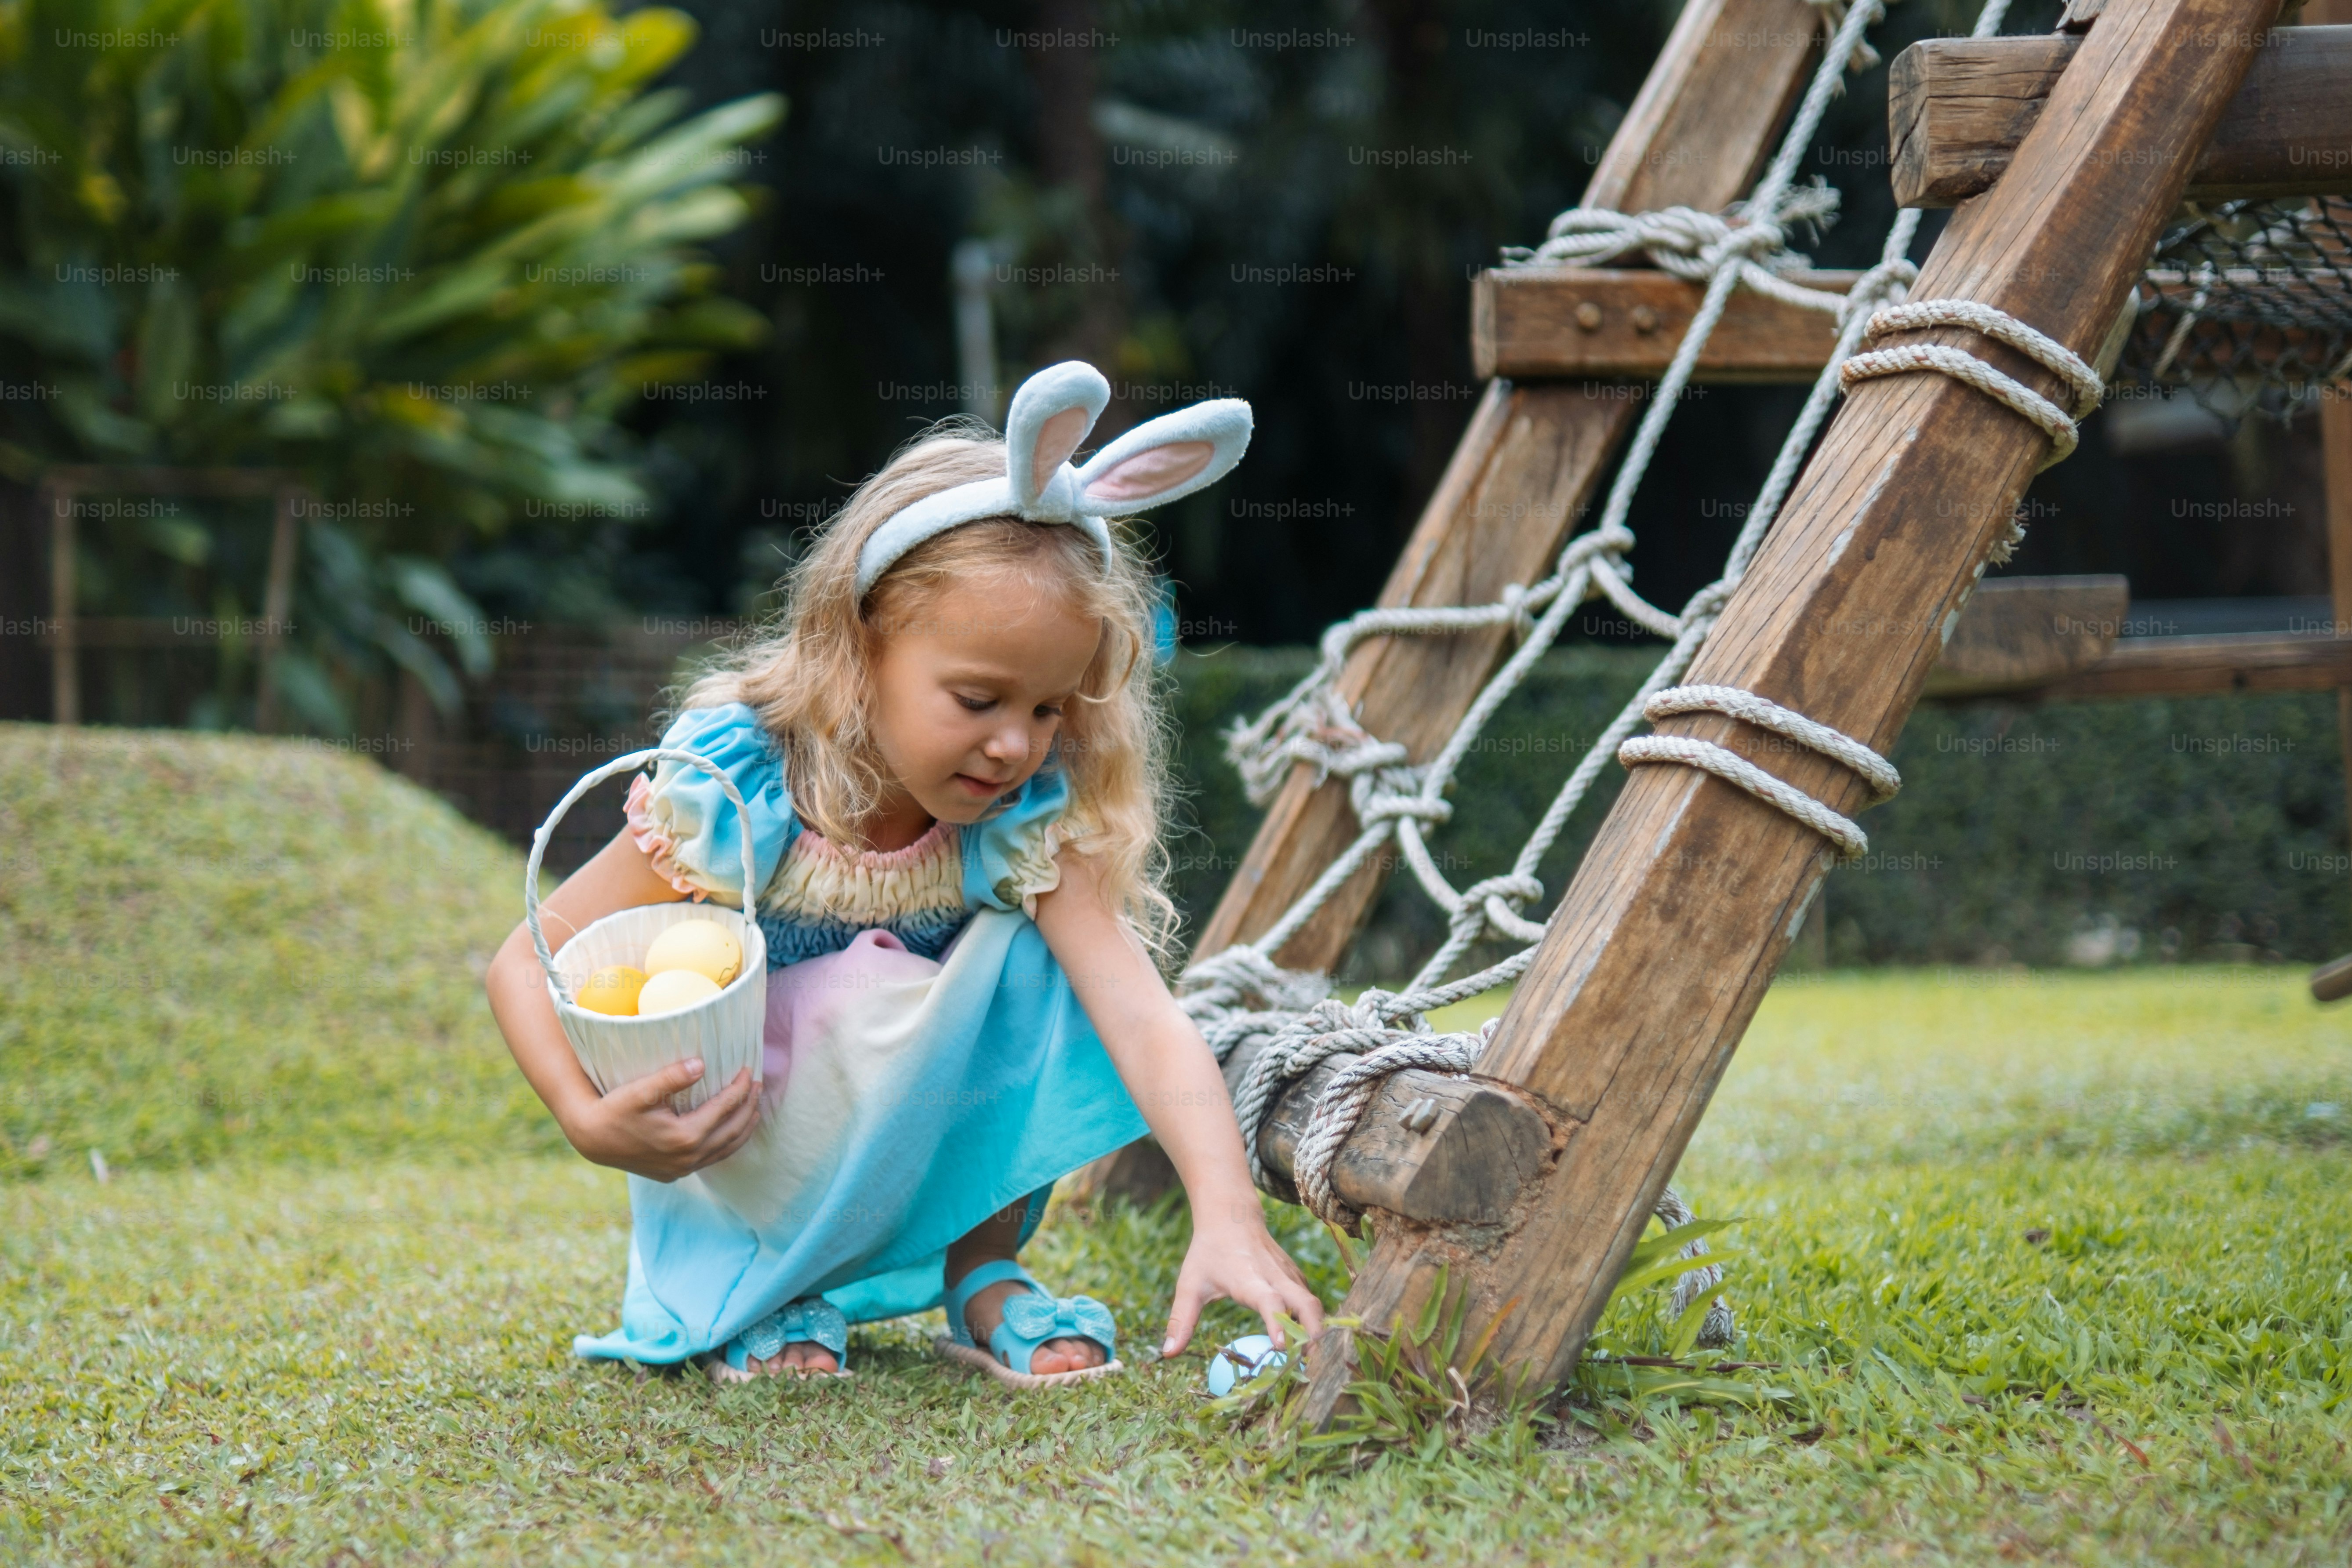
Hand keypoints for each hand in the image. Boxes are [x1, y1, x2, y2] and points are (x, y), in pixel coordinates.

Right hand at [559, 1058, 760, 1180]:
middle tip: (758, 1084)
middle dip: (749, 1106)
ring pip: (726, 1149)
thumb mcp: (640, 1090)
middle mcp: (688, 1158)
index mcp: (684, 1137)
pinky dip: (727, 1143)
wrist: (591, 1139)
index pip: (725, 1109)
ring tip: (754, 1107)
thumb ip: (672, 1077)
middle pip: (732, 1131)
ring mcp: (682, 1169)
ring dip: (743, 1127)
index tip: (749, 1069)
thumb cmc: (614, 1109)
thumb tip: (702, 1064)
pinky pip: (712, 1159)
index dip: (740, 1087)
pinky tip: (730, 1130)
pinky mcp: (675, 1173)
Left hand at [1161, 1205, 1324, 1358]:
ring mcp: (1288, 1275)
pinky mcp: (1294, 1276)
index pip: (1269, 1301)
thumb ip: (1181, 1320)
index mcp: (1248, 1278)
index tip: (1282, 1347)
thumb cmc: (1208, 1253)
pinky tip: (1306, 1343)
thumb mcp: (1190, 1285)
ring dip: (1317, 1329)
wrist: (1231, 1216)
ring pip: (1312, 1301)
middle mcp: (1274, 1276)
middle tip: (1312, 1363)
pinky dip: (1313, 1320)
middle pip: (1305, 1302)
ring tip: (1312, 1361)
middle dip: (1314, 1331)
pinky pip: (1309, 1299)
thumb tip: (1168, 1354)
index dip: (1277, 1322)